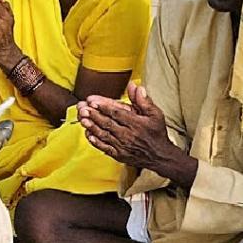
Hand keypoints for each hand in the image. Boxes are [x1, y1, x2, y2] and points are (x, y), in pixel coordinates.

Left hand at [78, 83, 195, 186]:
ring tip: (82, 119)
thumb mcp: (155, 114)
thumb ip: (144, 100)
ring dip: (92, 126)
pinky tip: (88, 134)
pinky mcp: (118, 154)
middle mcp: (128, 135)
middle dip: (93, 115)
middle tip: (82, 107)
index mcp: (137, 123)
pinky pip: (104, 147)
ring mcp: (122, 146)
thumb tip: (134, 86)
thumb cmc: (157, 133)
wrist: (160, 156)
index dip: (103, 106)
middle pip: (107, 123)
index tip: (92, 100)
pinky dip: (95, 141)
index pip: (117, 113)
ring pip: (104, 135)